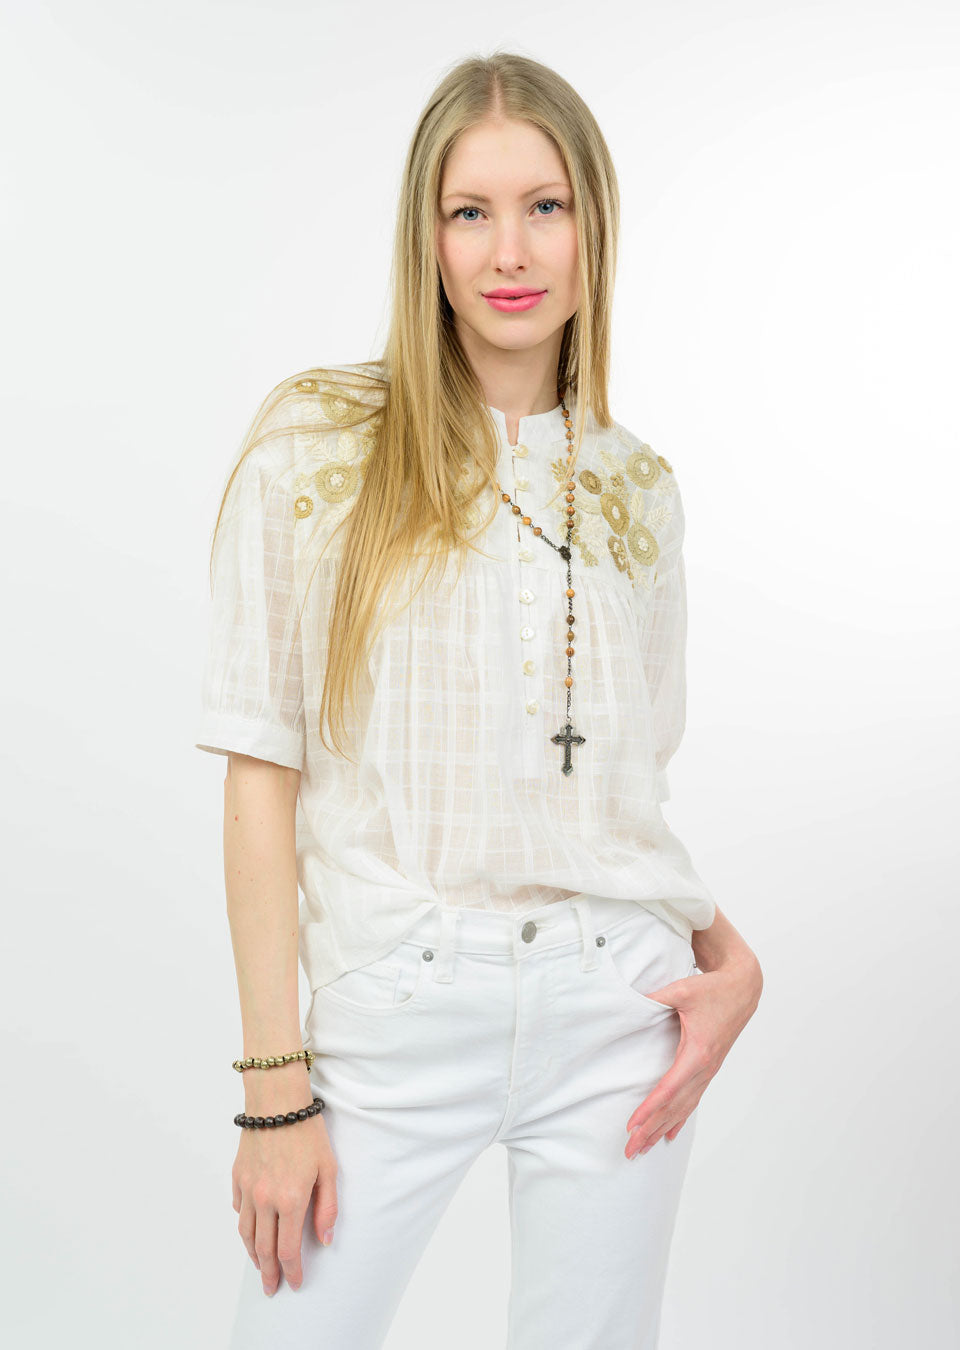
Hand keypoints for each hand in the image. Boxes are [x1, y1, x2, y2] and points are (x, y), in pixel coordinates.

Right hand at [232, 1113, 339, 1295]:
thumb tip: (325, 1240)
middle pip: (264, 1249)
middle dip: (269, 1273)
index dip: (292, 1271)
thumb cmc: (307, 1131)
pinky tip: (252, 1229)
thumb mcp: (328, 1168)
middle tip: (272, 1289)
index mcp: (290, 1200)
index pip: (289, 1250)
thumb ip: (328, 1207)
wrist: (276, 1100)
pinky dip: (245, 1224)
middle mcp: (264, 1199)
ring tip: (260, 1267)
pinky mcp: (238, 1176)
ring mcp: (248, 1188)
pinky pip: (239, 1209)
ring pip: (246, 1233)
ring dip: (253, 1254)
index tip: (295, 1284)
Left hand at [623, 954, 761, 1159]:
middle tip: (631, 1150)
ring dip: (662, 1129)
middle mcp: (705, 1068)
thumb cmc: (713, 989)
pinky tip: (669, 1134)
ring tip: (644, 1148)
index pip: (668, 1088)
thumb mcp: (682, 990)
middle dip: (651, 1130)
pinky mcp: (709, 1068)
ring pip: (683, 1108)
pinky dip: (679, 1119)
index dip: (649, 1109)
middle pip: (674, 1107)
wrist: (743, 989)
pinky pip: (693, 1099)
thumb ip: (655, 997)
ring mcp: (708, 1071)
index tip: (632, 1126)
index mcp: (698, 1052)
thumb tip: (629, 1002)